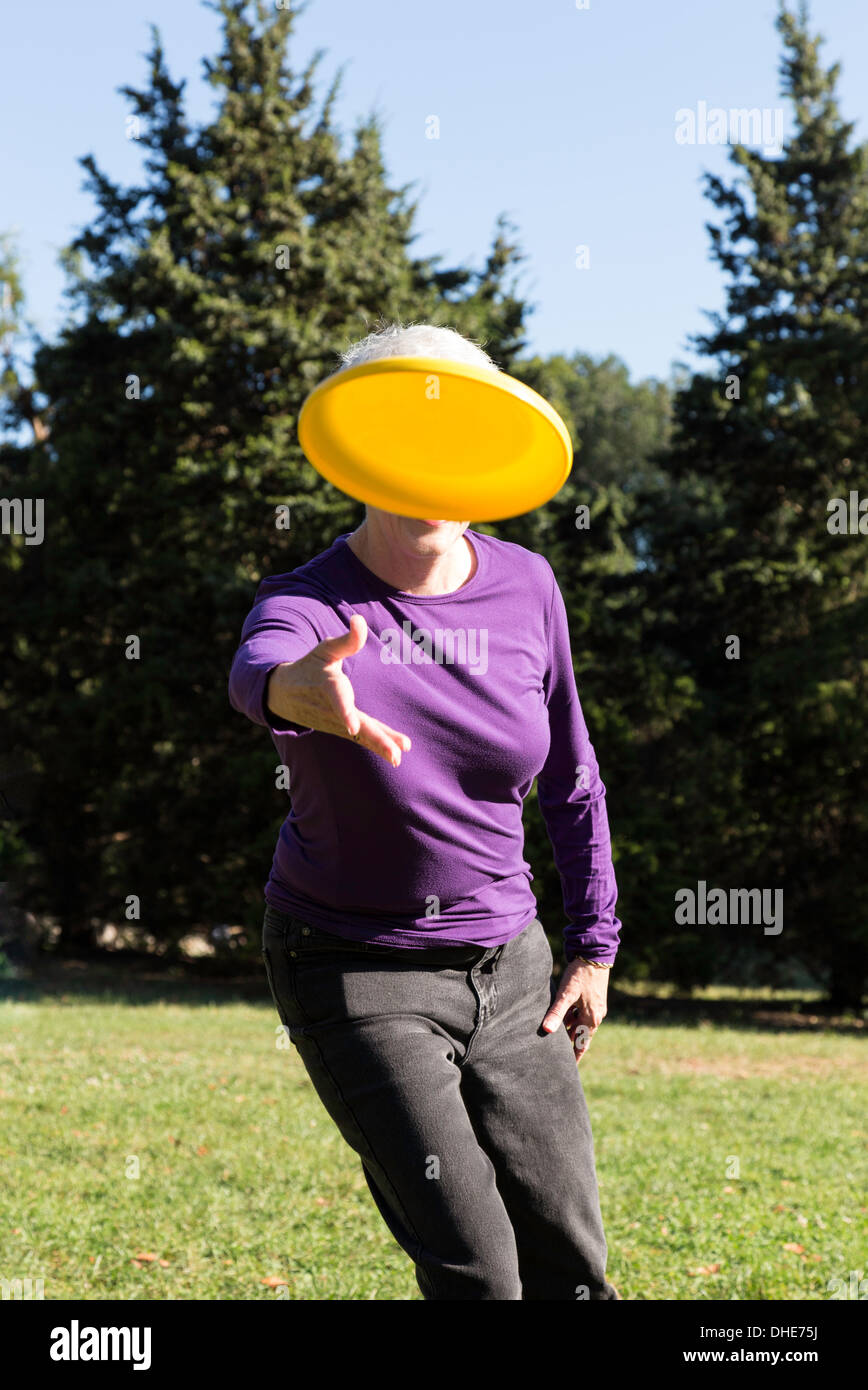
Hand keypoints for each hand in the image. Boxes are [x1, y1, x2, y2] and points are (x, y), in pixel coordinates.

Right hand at [265, 614, 411, 767]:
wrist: (283, 693)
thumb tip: (359, 619)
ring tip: (398, 756)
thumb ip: (346, 639)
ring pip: (361, 736)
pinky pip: (361, 738)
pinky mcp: (341, 729)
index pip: (337, 700)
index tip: (352, 727)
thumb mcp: (325, 649)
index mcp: (327, 687)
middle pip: (356, 726)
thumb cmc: (309, 666)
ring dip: (380, 746)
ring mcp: (336, 723)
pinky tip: (396, 756)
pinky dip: (377, 746)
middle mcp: (332, 710)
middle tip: (395, 753)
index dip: (344, 712)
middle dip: (376, 739)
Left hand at [540, 959, 608, 1061]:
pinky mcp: (594, 998)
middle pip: (581, 1034)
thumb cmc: (580, 975)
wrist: (594, 955)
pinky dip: (573, 1017)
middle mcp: (596, 1015)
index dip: (576, 1055)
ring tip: (557, 1036)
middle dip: (570, 1042)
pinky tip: (562, 1015)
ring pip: (581, 1023)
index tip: (570, 1068)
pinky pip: (582, 1013)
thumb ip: (556, 1013)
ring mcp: (596, 1006)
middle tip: (558, 1054)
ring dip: (570, 1028)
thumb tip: (546, 1030)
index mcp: (591, 1018)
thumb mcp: (566, 994)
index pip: (582, 1043)